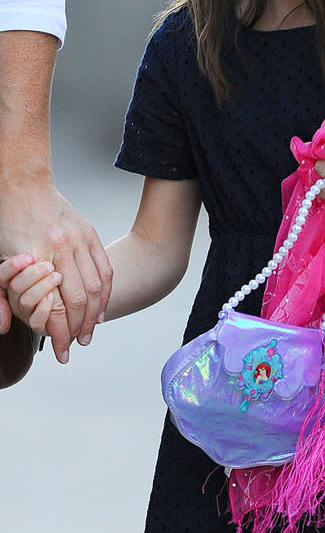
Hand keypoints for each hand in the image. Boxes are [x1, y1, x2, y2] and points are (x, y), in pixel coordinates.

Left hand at [0, 180, 112, 361]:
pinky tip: (100, 307)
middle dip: (79, 329)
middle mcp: (61, 249)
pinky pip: (104, 269)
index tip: (61, 350)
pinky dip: (105, 293)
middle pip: (78, 300)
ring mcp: (79, 240)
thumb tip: (4, 326)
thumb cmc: (7, 218)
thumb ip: (0, 293)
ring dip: (94, 314)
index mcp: (36, 256)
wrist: (23, 182)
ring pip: (95, 287)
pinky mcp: (89, 233)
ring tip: (89, 331)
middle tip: (76, 344)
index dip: (60, 333)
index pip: (56, 306)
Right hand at [0, 255, 62, 333]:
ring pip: (25, 302)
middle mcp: (15, 297)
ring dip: (42, 289)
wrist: (69, 302)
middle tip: (49, 266)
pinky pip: (35, 321)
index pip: (3, 274)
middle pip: (14, 287)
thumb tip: (29, 256)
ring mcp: (24, 312)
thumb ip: (31, 258)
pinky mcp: (37, 325)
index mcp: (10, 280)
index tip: (29, 257)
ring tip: (57, 278)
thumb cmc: (56, 273)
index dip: (13, 266)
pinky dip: (44, 309)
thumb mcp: (45, 260)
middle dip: (32, 275)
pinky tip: (52, 297)